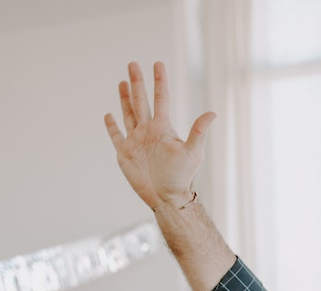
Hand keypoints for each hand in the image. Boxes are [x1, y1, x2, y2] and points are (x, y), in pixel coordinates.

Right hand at [104, 61, 215, 211]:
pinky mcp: (125, 153)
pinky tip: (108, 115)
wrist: (167, 197)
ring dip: (125, 98)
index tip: (158, 63)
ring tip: (122, 82)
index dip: (159, 81)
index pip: (161, 99)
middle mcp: (148, 131)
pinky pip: (116, 136)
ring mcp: (136, 141)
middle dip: (137, 82)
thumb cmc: (182, 177)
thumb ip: (199, 131)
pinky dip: (111, 126)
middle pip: (140, 101)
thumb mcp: (193, 152)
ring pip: (128, 114)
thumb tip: (212, 113)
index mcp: (163, 128)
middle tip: (133, 64)